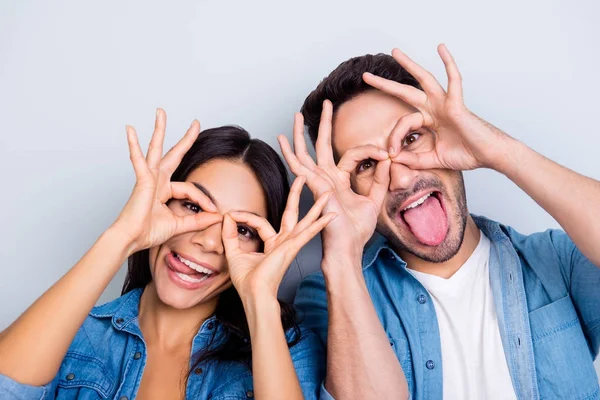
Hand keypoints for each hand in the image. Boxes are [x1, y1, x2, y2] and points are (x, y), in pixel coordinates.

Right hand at [111, 109, 221, 254]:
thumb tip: (216, 216)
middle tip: (196, 122)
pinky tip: (130, 130)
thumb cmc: (148, 232)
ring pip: (156, 148)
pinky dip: (134, 145)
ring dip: (159, 130)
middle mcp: (157, 180)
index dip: (204, 200)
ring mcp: (149, 178)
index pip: (190, 189)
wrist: (131, 239)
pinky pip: (139, 160)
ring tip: (161, 113)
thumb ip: (198, 220)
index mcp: (164, 190)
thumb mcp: (180, 225)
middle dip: (185, 138)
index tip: (213, 212)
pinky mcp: (142, 180)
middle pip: (173, 154)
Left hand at [222, 177, 335, 300]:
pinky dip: (320, 223)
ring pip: (305, 220)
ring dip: (316, 206)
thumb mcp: (233, 253)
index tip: (231, 215)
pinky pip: (308, 232)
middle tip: (302, 178)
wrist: (254, 295)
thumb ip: (229, 234)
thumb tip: (227, 217)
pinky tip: (331, 216)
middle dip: (296, 195)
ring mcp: (290, 244)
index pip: (260, 222)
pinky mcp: (292, 247)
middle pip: (292, 214)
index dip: (245, 217)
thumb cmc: (247, 281)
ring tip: (327, 193)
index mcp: (272, 244)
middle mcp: (284, 242)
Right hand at [277, 102, 390, 264]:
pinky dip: (290, 153)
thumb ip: (381, 179)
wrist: (347, 248)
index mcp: (340, 180)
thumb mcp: (375, 200)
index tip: (388, 154)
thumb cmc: (357, 230)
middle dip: (324, 123)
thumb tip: (389, 158)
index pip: (353, 154)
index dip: (372, 151)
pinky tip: (282, 139)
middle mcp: (326, 179)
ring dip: (301, 133)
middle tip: (325, 102)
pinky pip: (300, 167)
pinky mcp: (314, 188)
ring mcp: (318, 183)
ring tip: (296, 115)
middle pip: (322, 145)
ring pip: (306, 152)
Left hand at [363, 44, 513, 171]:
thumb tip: (393, 158)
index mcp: (429, 121)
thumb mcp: (433, 160)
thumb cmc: (466, 155)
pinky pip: (454, 80)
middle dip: (385, 85)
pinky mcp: (457, 103)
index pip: (403, 123)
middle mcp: (435, 108)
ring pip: (424, 79)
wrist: (489, 156)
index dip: (394, 138)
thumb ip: (414, 159)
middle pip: (406, 92)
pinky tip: (441, 47)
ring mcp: (445, 103)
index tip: (392, 154)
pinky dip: (448, 63)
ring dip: (409, 65)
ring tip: (394, 51)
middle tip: (366, 76)